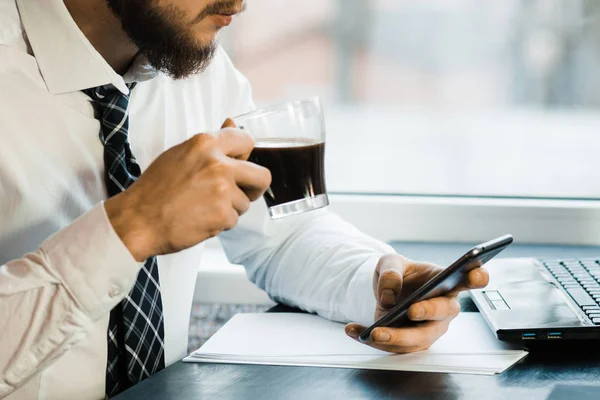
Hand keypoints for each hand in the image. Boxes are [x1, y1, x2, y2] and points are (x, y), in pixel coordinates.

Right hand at [105, 119, 270, 260]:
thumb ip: (211, 143)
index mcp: (206, 143)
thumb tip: (232, 123)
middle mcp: (218, 164)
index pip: (247, 141)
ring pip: (245, 202)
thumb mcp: (181, 154)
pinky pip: (234, 220)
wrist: (138, 220)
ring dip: (230, 208)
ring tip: (203, 207)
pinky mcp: (222, 215)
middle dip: (254, 187)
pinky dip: (220, 224)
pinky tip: (200, 219)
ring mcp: (222, 190)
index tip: (239, 165)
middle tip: (240, 193)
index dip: (245, 156)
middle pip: (262, 176)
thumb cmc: (155, 189)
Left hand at [345, 254, 488, 352]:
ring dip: (396, 337)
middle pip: (444, 313)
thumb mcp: (389, 263)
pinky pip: (395, 346)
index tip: (476, 274)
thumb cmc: (398, 274)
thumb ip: (390, 272)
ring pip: (419, 339)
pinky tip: (353, 330)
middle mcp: (443, 308)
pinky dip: (372, 340)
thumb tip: (389, 296)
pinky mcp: (412, 343)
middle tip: (412, 310)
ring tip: (373, 331)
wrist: (386, 291)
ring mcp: (430, 328)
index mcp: (445, 281)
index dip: (476, 277)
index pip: (468, 279)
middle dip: (429, 312)